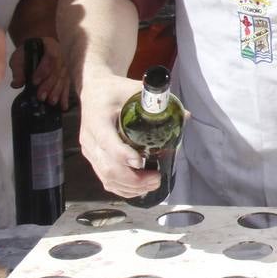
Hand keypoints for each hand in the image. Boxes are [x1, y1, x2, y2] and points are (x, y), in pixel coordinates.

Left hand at [10, 36, 71, 108]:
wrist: (38, 46)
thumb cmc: (27, 52)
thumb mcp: (19, 57)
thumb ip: (18, 70)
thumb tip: (16, 84)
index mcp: (50, 47)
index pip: (49, 59)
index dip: (42, 71)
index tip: (34, 82)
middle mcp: (61, 56)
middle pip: (57, 72)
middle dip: (49, 85)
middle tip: (41, 97)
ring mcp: (65, 66)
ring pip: (63, 79)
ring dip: (57, 92)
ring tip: (52, 102)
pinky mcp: (66, 75)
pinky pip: (67, 86)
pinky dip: (65, 96)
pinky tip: (64, 106)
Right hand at [76, 71, 156, 198]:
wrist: (93, 91)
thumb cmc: (114, 90)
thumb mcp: (134, 89)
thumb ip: (157, 102)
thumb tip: (186, 116)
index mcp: (97, 120)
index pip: (107, 143)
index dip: (123, 155)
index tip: (142, 162)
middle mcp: (90, 139)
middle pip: (108, 168)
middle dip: (134, 179)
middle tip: (156, 178)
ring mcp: (90, 151)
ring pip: (107, 178)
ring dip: (131, 187)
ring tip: (153, 183)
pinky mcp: (93, 159)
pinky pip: (105, 180)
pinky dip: (123, 188)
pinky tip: (140, 188)